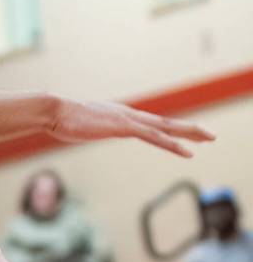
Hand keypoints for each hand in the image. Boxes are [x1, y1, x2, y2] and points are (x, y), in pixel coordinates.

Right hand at [47, 99, 213, 156]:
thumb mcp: (76, 126)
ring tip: (209, 139)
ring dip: (189, 133)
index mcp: (117, 115)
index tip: (182, 133)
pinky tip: (186, 150)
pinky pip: (154, 137)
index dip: (168, 128)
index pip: (149, 123)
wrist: (52, 110)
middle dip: (188, 128)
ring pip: (166, 127)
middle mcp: (127, 114)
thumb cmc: (58, 119)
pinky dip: (172, 144)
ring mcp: (127, 119)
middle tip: (209, 135)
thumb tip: (74, 129)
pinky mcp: (124, 127)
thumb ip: (83, 127)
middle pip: (164, 122)